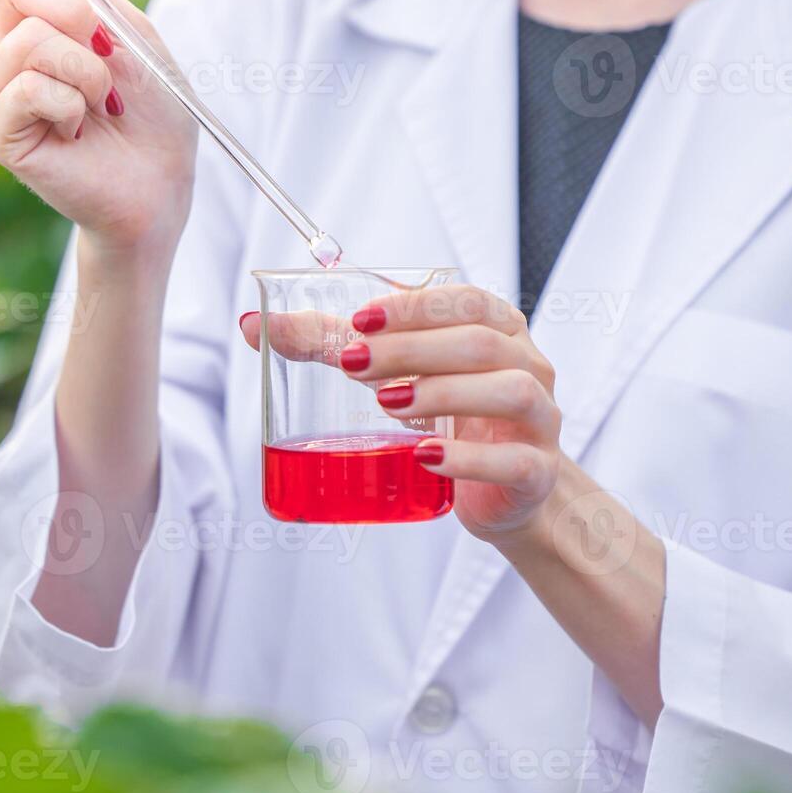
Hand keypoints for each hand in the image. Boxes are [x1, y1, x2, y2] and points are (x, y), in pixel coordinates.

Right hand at [0, 0, 196, 260]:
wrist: (162, 186)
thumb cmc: (153, 114)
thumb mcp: (132, 31)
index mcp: (35, 17)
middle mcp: (7, 48)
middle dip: (75, 9)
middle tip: (110, 52)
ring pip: (26, 39)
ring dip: (86, 69)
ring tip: (104, 102)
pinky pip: (28, 87)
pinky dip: (71, 104)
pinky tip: (80, 130)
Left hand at [239, 285, 562, 544]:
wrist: (506, 490)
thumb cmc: (447, 417)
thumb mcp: (395, 373)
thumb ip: (331, 344)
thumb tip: (252, 324)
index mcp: (497, 329)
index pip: (466, 301)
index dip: (414, 306)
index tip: (360, 320)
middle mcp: (527, 365)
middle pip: (480, 343)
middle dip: (412, 350)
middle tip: (351, 364)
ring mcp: (539, 419)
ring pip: (507, 391)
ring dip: (441, 394)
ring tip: (386, 404)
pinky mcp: (535, 471)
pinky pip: (513, 461)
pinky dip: (466, 459)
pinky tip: (424, 458)